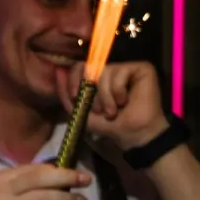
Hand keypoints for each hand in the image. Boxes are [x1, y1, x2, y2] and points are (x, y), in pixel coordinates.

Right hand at [0, 162, 91, 199]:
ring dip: (66, 199)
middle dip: (67, 178)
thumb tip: (57, 173)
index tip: (76, 173)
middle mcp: (0, 190)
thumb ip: (24, 184)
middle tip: (86, 181)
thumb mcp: (2, 195)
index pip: (33, 169)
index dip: (58, 169)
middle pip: (39, 179)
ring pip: (42, 198)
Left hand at [55, 59, 169, 151]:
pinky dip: (118, 91)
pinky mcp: (142, 67)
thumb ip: (66, 92)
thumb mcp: (79, 110)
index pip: (78, 66)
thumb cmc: (107, 124)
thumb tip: (58, 70)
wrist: (130, 133)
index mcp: (96, 76)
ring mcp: (126, 66)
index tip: (75, 96)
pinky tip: (125, 101)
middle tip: (100, 110)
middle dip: (91, 93)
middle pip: (91, 68)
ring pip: (105, 71)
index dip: (73, 79)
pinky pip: (121, 72)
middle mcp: (111, 68)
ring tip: (112, 111)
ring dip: (105, 96)